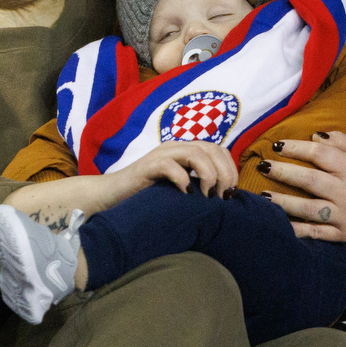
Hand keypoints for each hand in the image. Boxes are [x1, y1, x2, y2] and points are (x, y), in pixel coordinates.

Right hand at [119, 140, 240, 199]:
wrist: (113, 197)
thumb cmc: (149, 197)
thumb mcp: (180, 189)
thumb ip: (199, 186)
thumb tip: (226, 198)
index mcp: (185, 151)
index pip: (219, 149)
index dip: (231, 168)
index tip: (232, 192)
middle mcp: (175, 148)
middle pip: (212, 149)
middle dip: (224, 173)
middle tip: (223, 197)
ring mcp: (160, 155)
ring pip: (195, 152)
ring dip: (208, 175)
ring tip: (208, 196)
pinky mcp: (147, 166)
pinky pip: (169, 165)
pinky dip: (182, 178)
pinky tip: (185, 194)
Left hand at [258, 132, 345, 252]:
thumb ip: (341, 141)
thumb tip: (314, 136)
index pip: (320, 155)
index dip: (296, 148)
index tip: (276, 145)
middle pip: (310, 181)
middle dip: (283, 173)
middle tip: (262, 166)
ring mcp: (343, 215)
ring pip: (309, 209)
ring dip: (284, 202)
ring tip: (262, 196)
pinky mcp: (341, 233)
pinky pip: (316, 233)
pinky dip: (298, 230)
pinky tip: (280, 224)